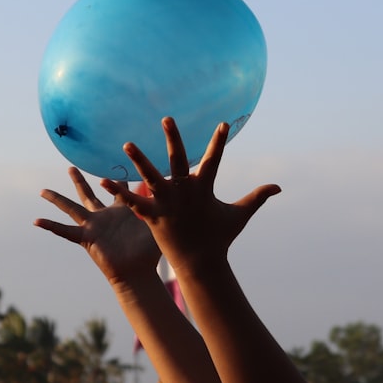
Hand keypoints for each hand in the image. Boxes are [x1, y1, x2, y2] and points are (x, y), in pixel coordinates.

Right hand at [34, 166, 161, 283]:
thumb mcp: (155, 221)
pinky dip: (52, 227)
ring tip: (42, 190)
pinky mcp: (87, 239)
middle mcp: (104, 217)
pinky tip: (37, 221)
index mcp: (121, 211)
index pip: (117, 188)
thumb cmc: (151, 251)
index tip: (115, 163)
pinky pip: (66, 231)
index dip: (117, 178)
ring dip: (57, 199)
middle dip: (80, 181)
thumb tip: (176, 186)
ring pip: (71, 208)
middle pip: (88, 194)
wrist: (139, 272)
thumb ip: (160, 203)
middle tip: (70, 167)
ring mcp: (93, 227)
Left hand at [100, 117, 279, 274]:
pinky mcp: (153, 216)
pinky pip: (133, 201)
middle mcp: (184, 192)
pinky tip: (103, 180)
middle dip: (173, 139)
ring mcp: (167, 204)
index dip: (219, 141)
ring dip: (139, 160)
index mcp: (204, 188)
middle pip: (178, 160)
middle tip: (166, 118)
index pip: (214, 159)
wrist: (200, 264)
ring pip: (151, 177)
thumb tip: (279, 187)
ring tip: (126, 143)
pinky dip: (119, 191)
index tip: (223, 123)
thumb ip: (257, 197)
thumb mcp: (239, 215)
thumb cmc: (219, 237)